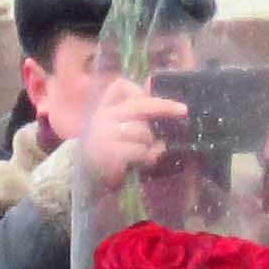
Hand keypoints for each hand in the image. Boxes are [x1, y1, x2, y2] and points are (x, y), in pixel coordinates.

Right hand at [72, 71, 184, 190]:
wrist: (85, 182)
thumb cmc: (106, 154)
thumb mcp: (114, 130)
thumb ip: (132, 114)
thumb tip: (151, 87)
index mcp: (104, 110)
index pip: (119, 87)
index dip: (138, 89)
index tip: (152, 94)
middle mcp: (103, 118)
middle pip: (139, 105)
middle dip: (165, 107)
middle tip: (183, 111)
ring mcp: (105, 135)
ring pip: (142, 131)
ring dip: (151, 142)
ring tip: (149, 152)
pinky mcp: (111, 154)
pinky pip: (140, 150)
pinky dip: (148, 156)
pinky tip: (146, 161)